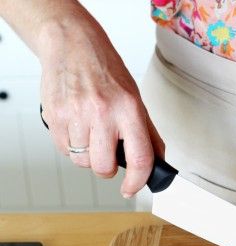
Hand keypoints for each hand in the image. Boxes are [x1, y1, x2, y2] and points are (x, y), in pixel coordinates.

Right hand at [38, 12, 163, 197]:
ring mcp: (76, 115)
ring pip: (82, 162)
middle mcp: (103, 112)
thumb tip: (158, 164)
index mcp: (129, 109)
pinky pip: (64, 151)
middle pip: (105, 168)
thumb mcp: (136, 101)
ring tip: (91, 133)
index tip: (132, 189)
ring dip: (88, 155)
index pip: (140, 159)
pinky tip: (77, 127)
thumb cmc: (106, 73)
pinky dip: (72, 146)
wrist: (73, 45)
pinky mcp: (55, 116)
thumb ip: (148, 134)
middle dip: (107, 169)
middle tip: (109, 154)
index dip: (137, 181)